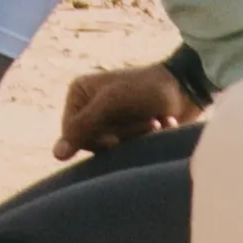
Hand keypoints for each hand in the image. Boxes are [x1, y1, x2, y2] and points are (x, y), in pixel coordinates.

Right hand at [56, 61, 189, 157]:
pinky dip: (144, 140)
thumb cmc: (146, 90)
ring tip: (155, 123)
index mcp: (78, 93)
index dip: (94, 140)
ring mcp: (109, 118)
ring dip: (136, 138)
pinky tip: (160, 125)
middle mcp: (89, 106)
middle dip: (121, 138)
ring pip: (111, 149)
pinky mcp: (127, 129)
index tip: (116, 138)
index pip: (71, 134)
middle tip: (145, 123)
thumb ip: (82, 127)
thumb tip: (56, 154)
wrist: (185, 88)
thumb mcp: (111, 104)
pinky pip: (126, 148)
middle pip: (92, 143)